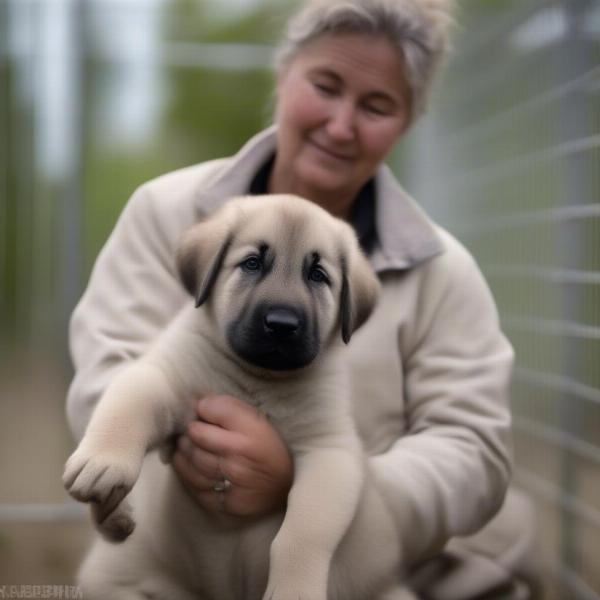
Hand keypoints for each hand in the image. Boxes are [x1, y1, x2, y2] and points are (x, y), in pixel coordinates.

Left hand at [172, 395, 293, 517]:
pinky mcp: (223, 503)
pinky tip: (191, 466)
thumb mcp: (259, 420)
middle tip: (193, 430)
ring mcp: (230, 481)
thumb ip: (230, 408)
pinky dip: (187, 474)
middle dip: (192, 429)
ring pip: (192, 460)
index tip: (204, 410)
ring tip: (188, 446)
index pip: (212, 408)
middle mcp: (239, 455)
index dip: (204, 406)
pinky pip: (193, 486)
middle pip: (196, 434)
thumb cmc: (270, 448)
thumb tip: (198, 401)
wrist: (287, 489)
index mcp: (252, 430)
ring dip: (185, 451)